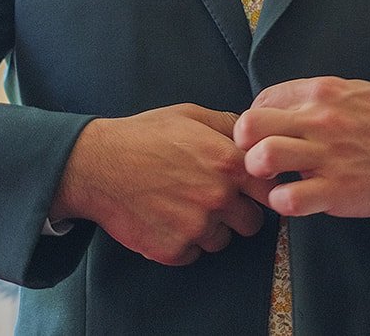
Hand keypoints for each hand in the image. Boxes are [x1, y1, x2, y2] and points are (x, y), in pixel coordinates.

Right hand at [51, 104, 277, 265]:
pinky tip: (167, 219)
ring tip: (183, 206)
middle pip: (253, 222)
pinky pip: (194, 254)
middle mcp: (218, 198)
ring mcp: (197, 228)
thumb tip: (258, 135)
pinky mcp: (174, 250)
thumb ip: (230, 127)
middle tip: (213, 199)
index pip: (272, 190)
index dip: (264, 190)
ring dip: (211, 229)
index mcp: (229, 163)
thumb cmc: (145, 136)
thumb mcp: (192, 116)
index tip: (253, 189)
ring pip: (223, 240)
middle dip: (239, 213)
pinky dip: (185, 242)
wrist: (97, 166)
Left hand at [234, 77, 369, 217]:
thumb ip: (315, 97)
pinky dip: (281, 203)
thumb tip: (279, 107)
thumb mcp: (353, 91)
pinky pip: (288, 199)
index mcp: (322, 92)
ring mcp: (328, 156)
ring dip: (259, 172)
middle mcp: (320, 119)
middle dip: (245, 144)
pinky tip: (292, 199)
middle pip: (250, 125)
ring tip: (272, 179)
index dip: (258, 121)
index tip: (268, 135)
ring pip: (264, 157)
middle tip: (258, 157)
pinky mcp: (337, 191)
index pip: (262, 100)